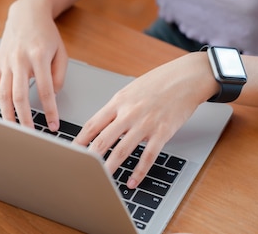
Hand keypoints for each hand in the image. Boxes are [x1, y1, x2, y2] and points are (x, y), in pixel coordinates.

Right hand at [0, 0, 68, 131]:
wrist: (27, 12)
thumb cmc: (46, 33)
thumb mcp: (61, 51)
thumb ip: (59, 75)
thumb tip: (52, 96)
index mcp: (39, 56)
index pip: (45, 90)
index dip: (50, 110)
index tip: (53, 125)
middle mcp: (19, 60)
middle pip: (19, 96)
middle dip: (25, 119)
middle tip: (31, 136)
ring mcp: (6, 62)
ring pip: (3, 94)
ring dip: (7, 116)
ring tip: (13, 132)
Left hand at [73, 52, 216, 188]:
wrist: (186, 78)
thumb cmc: (159, 82)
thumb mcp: (131, 89)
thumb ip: (117, 107)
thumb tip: (103, 124)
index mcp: (118, 101)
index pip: (93, 123)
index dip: (80, 139)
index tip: (71, 150)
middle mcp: (129, 113)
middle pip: (103, 139)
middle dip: (89, 157)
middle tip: (80, 169)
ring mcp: (145, 124)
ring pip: (122, 151)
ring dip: (110, 167)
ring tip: (102, 180)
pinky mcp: (162, 133)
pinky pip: (148, 157)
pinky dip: (139, 172)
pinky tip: (132, 181)